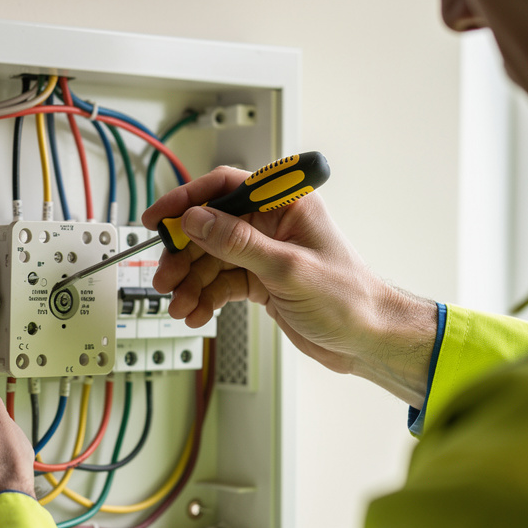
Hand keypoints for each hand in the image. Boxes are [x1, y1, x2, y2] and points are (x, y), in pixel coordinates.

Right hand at [144, 166, 436, 407]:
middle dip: (184, 253)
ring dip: (190, 282)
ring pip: (211, 259)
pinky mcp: (261, 280)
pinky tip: (196, 313)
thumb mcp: (288, 269)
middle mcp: (272, 224)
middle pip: (210, 227)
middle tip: (165, 276)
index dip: (187, 200)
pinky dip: (205, 298)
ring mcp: (265, 253)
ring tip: (178, 303)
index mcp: (286, 204)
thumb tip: (196, 220)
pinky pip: (221, 283)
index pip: (225, 187)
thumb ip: (238, 242)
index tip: (158, 218)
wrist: (368, 340)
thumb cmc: (350, 299)